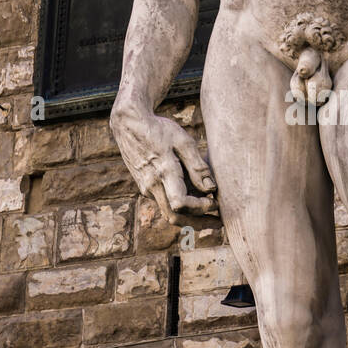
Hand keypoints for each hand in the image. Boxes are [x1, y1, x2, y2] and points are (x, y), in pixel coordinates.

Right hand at [110, 103, 217, 225]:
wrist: (130, 124)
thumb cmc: (159, 130)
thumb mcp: (183, 142)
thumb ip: (198, 167)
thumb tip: (211, 188)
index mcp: (163, 173)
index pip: (181, 204)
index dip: (200, 208)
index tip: (214, 202)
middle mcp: (151, 186)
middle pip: (174, 217)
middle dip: (198, 223)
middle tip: (218, 223)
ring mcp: (146, 188)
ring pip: (169, 213)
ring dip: (190, 217)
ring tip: (210, 212)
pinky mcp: (145, 187)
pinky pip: (164, 203)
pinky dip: (180, 206)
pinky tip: (194, 198)